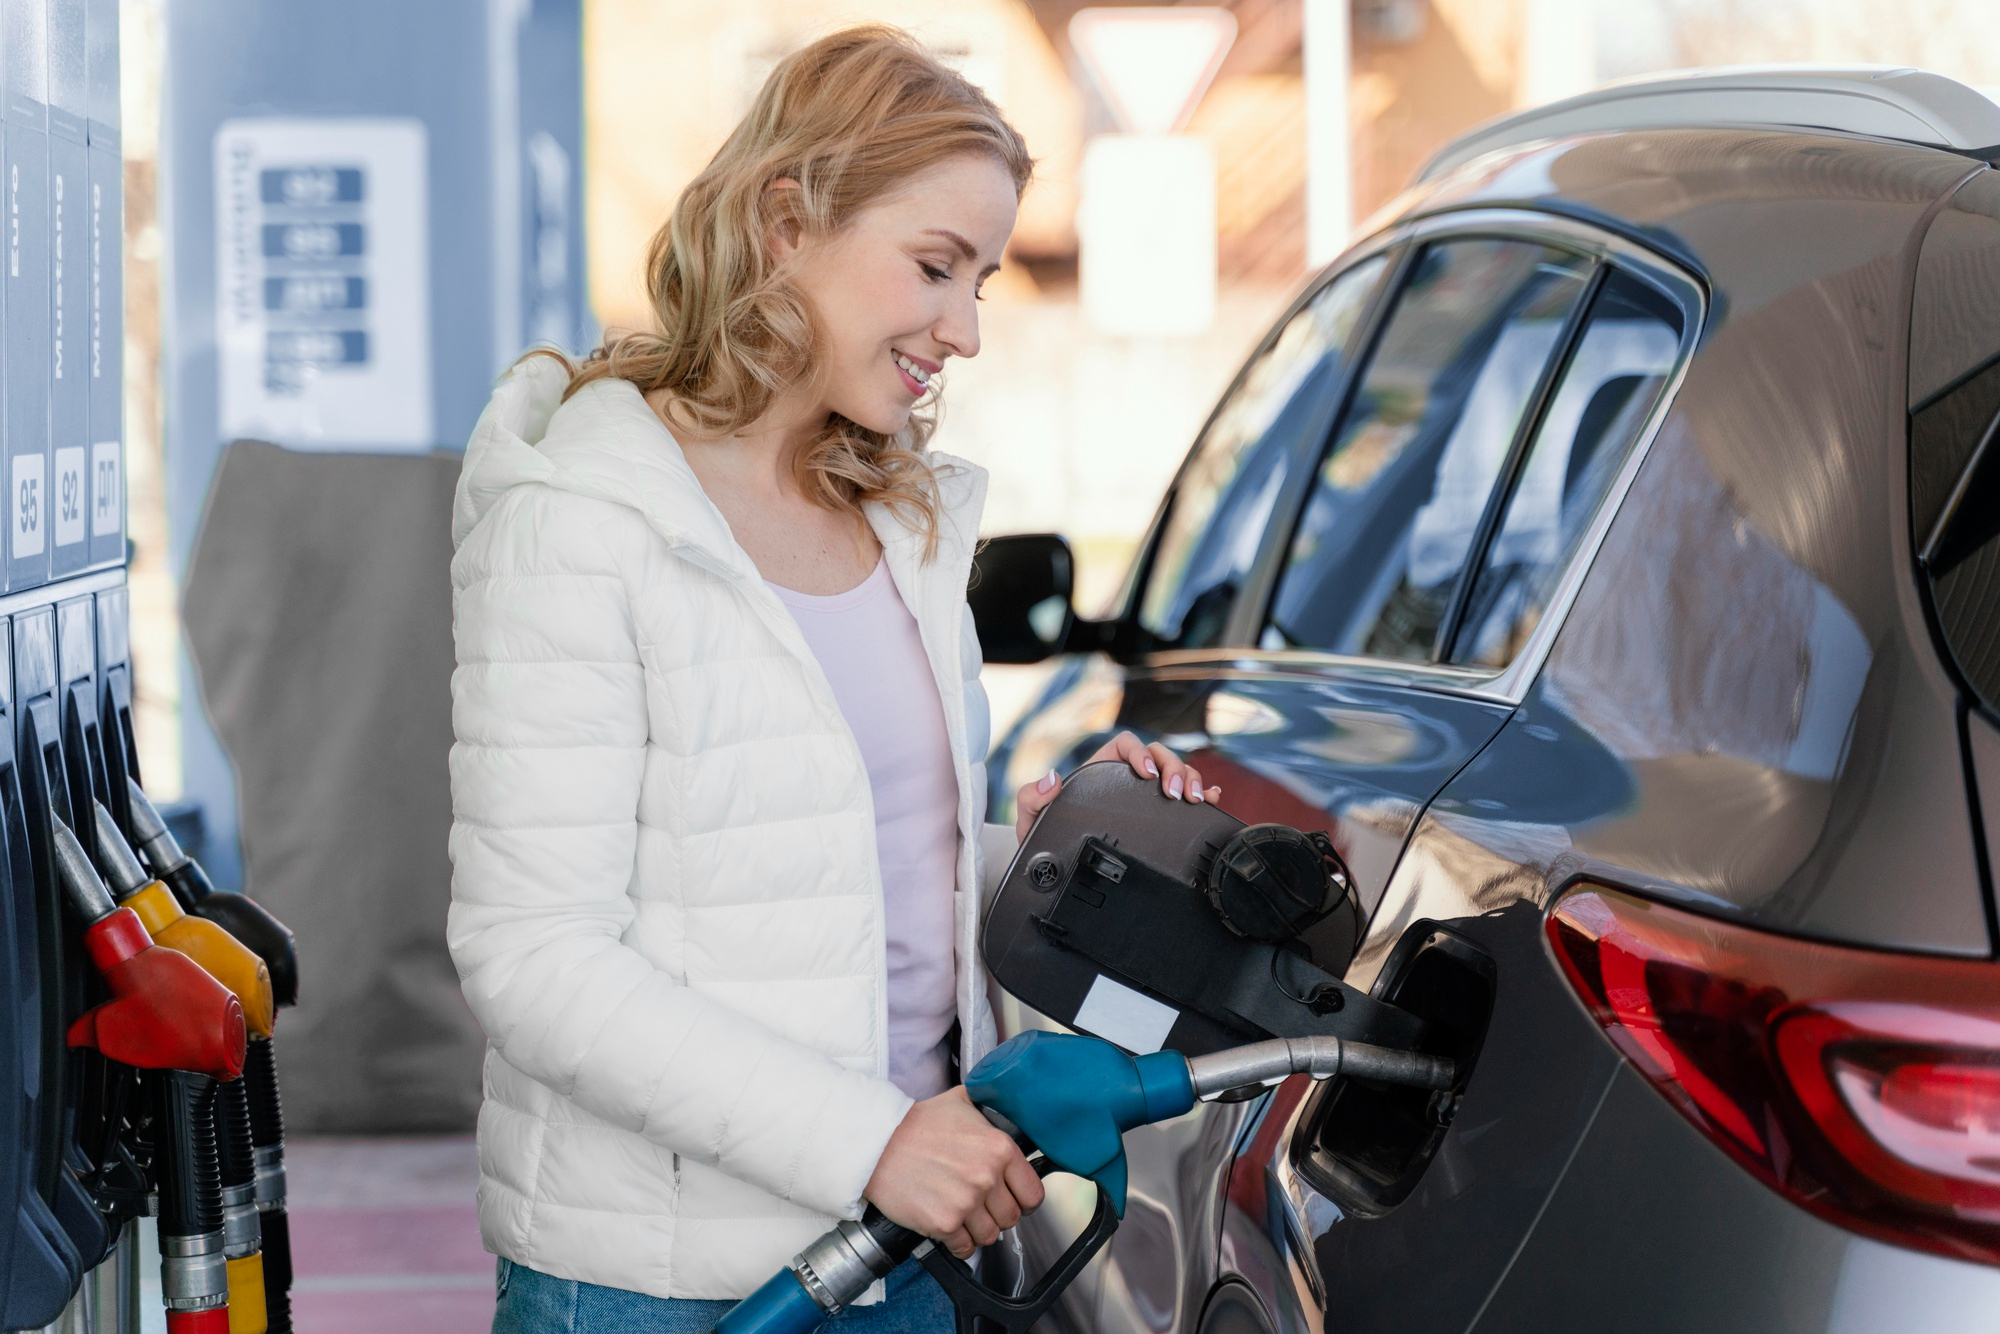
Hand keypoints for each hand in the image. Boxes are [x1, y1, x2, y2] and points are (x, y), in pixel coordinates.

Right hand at [865, 1087, 1044, 1258]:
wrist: (877, 1145)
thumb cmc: (916, 1124)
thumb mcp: (960, 1102)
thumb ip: (988, 1109)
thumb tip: (1004, 1105)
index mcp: (999, 1148)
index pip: (1033, 1193)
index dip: (1023, 1198)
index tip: (1013, 1199)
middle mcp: (987, 1177)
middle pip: (1012, 1217)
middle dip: (997, 1214)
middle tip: (980, 1205)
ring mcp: (966, 1203)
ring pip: (991, 1236)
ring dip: (978, 1230)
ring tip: (962, 1216)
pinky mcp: (943, 1224)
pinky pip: (965, 1248)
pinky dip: (959, 1244)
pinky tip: (950, 1228)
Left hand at [1014, 731, 1219, 838]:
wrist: (1057, 867)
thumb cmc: (1045, 837)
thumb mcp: (1032, 818)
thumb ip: (1032, 797)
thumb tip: (1052, 779)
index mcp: (1099, 770)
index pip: (1126, 745)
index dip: (1139, 753)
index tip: (1146, 774)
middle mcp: (1125, 778)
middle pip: (1159, 756)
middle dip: (1174, 769)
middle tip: (1178, 795)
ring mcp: (1145, 796)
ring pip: (1176, 773)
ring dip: (1191, 780)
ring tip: (1195, 801)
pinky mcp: (1158, 814)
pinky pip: (1185, 796)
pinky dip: (1203, 793)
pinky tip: (1212, 800)